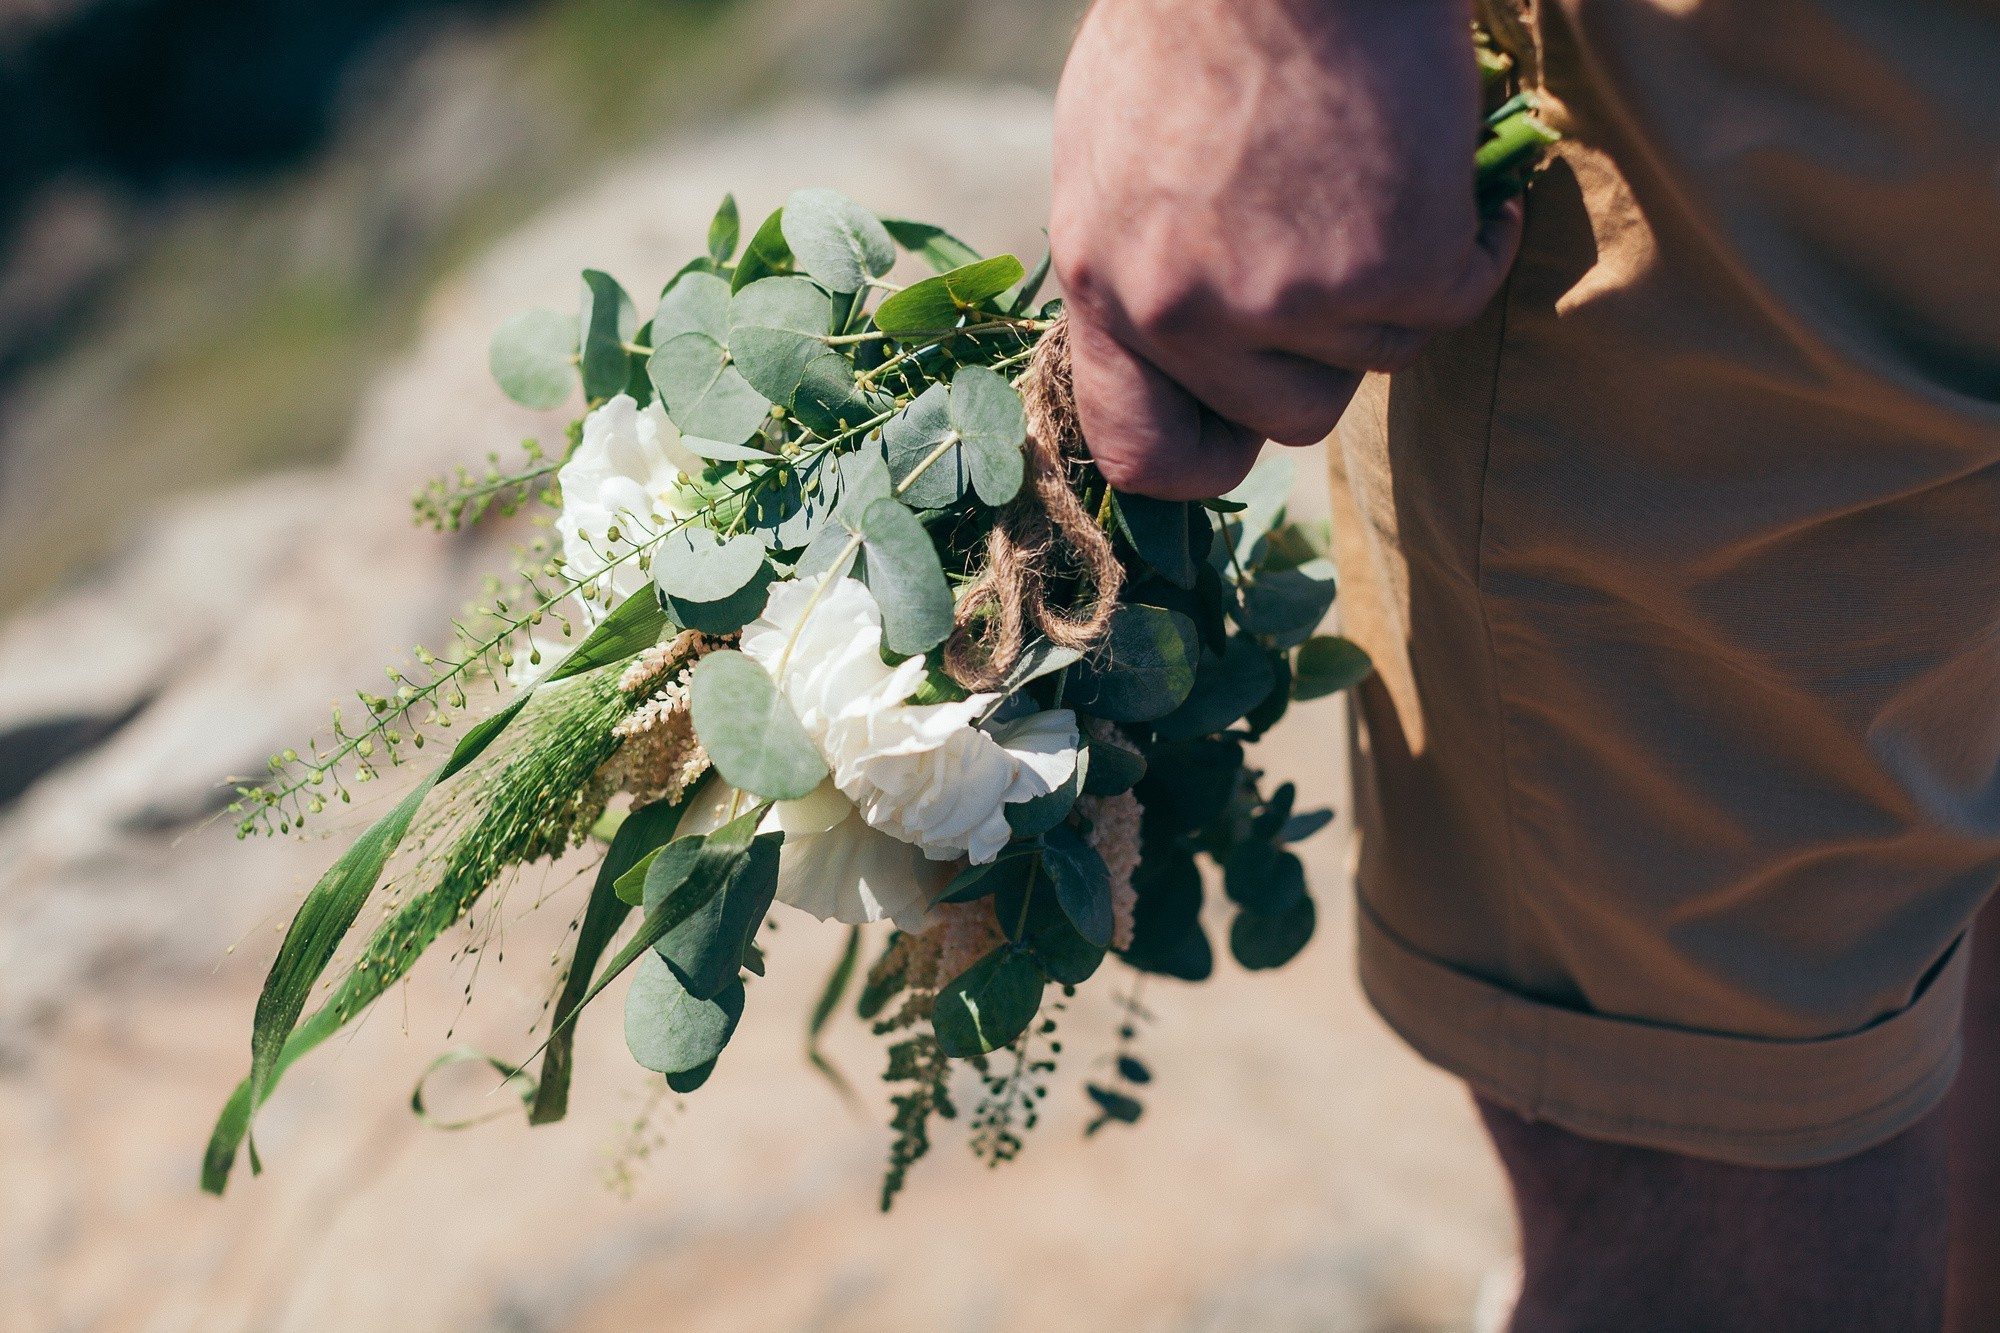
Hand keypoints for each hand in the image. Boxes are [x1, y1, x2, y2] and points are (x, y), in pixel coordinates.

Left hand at [1050, 0, 1523, 498]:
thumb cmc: (1194, 18)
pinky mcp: (1394, 262)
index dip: (1203, 459)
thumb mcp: (1110, 154)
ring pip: (1380, 354)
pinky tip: (1450, 172)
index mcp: (1105, 286)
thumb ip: (1137, 265)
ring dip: (1395, 278)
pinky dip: (1471, 243)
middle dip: (1326, 352)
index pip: (1141, 453)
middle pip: (1288, 416)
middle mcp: (1186, 311)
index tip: (1240, 434)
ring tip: (1377, 177)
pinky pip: (1455, 299)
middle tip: (1341, 257)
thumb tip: (1175, 349)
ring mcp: (1290, 296)